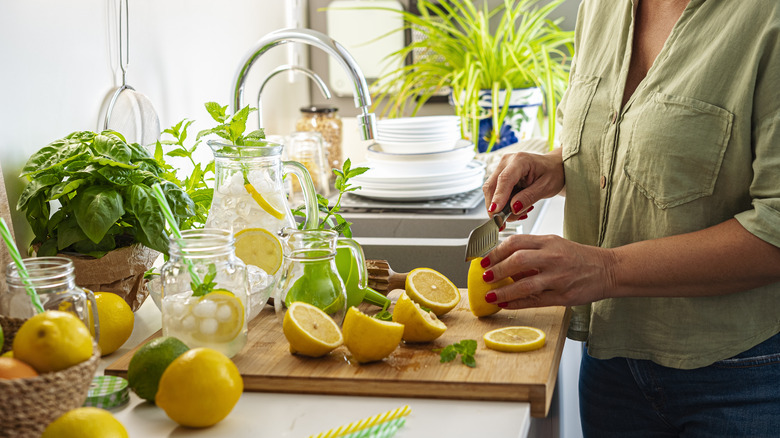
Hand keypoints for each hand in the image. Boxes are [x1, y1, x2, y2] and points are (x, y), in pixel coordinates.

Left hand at [481, 233, 614, 308]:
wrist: (608, 269)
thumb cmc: (579, 257)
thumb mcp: (555, 245)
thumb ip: (532, 251)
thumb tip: (504, 262)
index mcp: (548, 241)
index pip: (516, 242)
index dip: (495, 251)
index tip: (484, 260)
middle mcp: (553, 257)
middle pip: (518, 260)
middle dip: (497, 270)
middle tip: (485, 277)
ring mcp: (558, 277)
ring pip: (525, 284)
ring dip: (504, 291)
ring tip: (491, 296)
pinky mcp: (564, 296)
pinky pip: (536, 301)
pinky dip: (518, 303)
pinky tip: (506, 304)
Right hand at [482, 148, 564, 219]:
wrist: (553, 168)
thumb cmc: (552, 173)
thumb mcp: (546, 187)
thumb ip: (529, 197)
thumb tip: (514, 208)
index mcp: (520, 160)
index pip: (505, 179)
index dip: (498, 197)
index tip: (496, 212)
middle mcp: (507, 162)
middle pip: (491, 186)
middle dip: (496, 207)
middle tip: (505, 223)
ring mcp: (501, 168)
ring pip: (491, 192)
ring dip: (501, 208)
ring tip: (520, 212)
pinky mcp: (500, 176)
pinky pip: (495, 194)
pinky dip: (503, 205)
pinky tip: (517, 208)